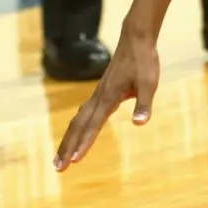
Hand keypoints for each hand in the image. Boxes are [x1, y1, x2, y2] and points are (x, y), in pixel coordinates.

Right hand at [54, 19, 161, 168]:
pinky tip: (76, 133)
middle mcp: (99, 97)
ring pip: (77, 121)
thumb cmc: (144, 61)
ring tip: (60, 157)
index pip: (93, 125)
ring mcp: (98, 95)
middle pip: (78, 126)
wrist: (135, 39)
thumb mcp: (149, 84)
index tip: (75, 161)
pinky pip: (83, 114)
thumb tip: (140, 124)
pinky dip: (76, 128)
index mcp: (108, 98)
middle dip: (67, 147)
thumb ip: (144, 104)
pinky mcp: (101, 92)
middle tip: (58, 168)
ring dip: (68, 140)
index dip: (84, 144)